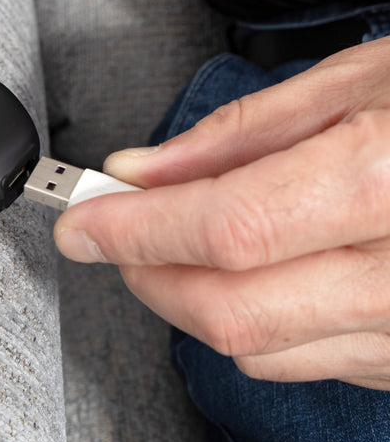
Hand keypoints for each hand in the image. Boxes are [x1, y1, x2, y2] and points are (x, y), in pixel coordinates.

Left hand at [55, 38, 389, 388]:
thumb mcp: (359, 81)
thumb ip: (240, 135)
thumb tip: (145, 171)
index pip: (227, 227)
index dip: (136, 229)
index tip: (81, 222)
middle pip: (231, 308)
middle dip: (148, 273)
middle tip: (115, 232)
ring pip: (259, 348)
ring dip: (190, 299)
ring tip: (176, 245)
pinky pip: (305, 360)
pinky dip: (252, 321)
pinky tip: (252, 273)